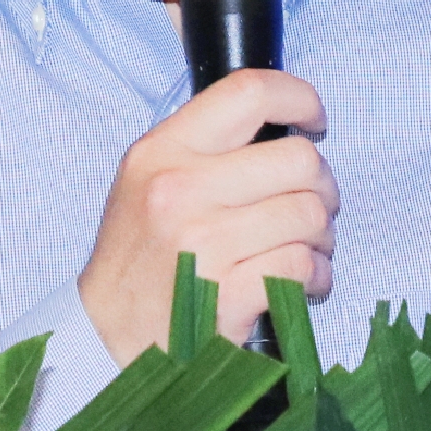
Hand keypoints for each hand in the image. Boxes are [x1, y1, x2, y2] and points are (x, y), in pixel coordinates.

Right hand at [77, 69, 337, 363]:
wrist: (107, 338)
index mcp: (162, 152)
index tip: (313, 120)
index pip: (246, 92)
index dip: (297, 97)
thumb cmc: (139, 259)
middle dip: (322, 184)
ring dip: (322, 235)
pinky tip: (301, 282)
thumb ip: (205, 148)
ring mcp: (203, 243)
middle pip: (298, 159)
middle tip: (313, 203)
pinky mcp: (227, 293)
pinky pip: (303, 265)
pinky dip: (315, 275)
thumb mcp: (148, 181)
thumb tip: (283, 128)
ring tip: (305, 248)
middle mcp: (180, 190)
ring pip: (309, 214)